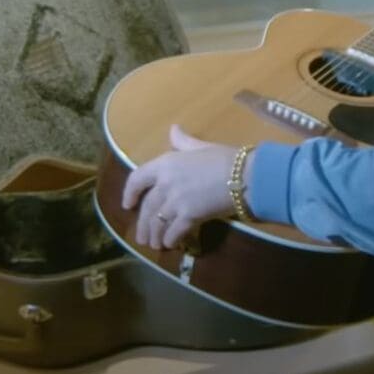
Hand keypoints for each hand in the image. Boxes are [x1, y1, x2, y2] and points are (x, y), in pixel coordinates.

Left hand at [122, 124, 239, 250]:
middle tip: (143, 237)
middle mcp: (166, 182)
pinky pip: (173, 232)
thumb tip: (173, 129)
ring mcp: (176, 200)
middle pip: (147, 207)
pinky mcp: (188, 216)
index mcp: (166, 163)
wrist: (245, 175)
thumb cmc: (226, 158)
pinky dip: (171, 241)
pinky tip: (173, 244)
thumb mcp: (202, 147)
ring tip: (156, 244)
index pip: (137, 178)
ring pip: (156, 223)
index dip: (129, 193)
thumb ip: (183, 142)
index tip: (128, 205)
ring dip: (154, 236)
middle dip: (143, 225)